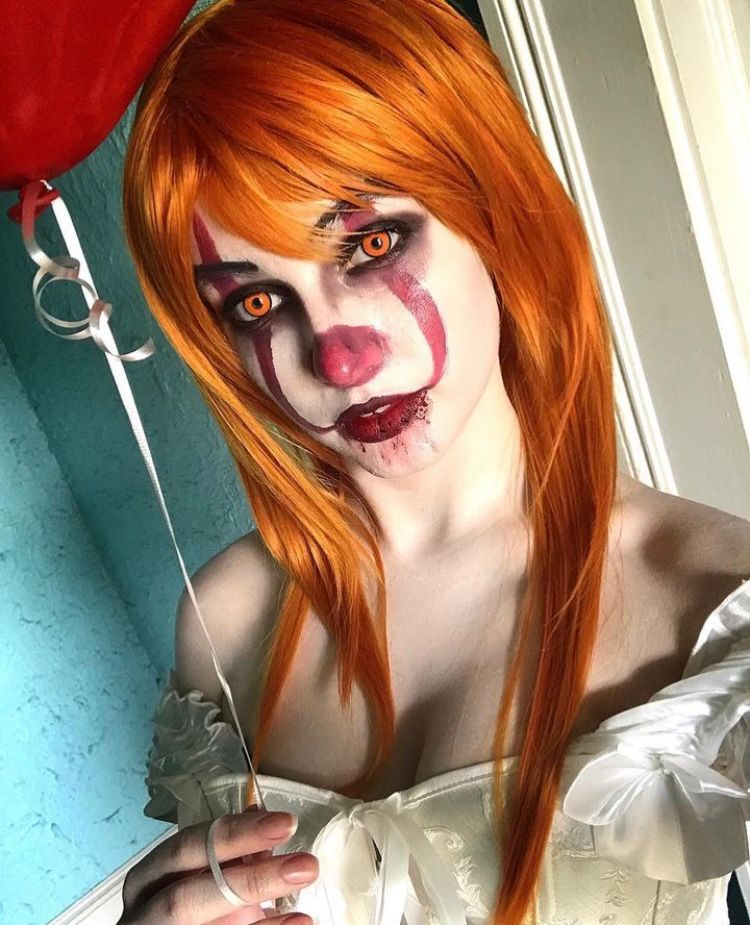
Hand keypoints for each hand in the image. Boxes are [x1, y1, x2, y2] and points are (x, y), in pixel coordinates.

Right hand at [117, 809, 317, 923]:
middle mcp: (143, 913)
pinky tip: (297, 923)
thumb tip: (264, 818)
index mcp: (147, 879)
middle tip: (305, 866)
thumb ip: (226, 854)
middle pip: (188, 896)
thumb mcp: (197, 876)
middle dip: (249, 881)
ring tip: (304, 908)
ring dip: (259, 915)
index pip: (186, 847)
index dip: (234, 834)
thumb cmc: (184, 905)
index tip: (284, 823)